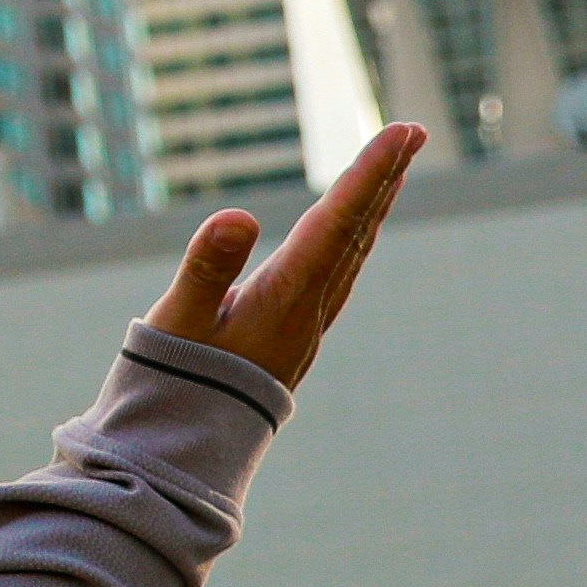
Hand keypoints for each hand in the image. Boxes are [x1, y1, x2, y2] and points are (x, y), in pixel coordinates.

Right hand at [144, 122, 425, 390]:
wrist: (184, 455)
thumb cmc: (173, 385)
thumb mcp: (179, 323)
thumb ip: (207, 267)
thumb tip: (239, 215)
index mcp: (284, 300)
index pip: (336, 223)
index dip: (369, 174)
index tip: (400, 133)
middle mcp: (308, 312)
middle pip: (356, 234)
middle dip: (384, 178)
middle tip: (413, 131)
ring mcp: (306, 328)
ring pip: (353, 255)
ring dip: (374, 207)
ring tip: (393, 169)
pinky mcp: (294, 337)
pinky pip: (339, 275)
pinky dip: (353, 239)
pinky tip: (351, 233)